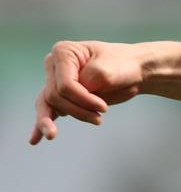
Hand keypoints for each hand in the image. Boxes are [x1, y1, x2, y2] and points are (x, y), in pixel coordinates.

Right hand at [30, 40, 153, 144]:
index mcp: (64, 52)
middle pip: (55, 96)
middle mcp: (55, 66)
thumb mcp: (106, 71)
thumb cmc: (122, 65)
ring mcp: (56, 81)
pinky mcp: (63, 96)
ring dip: (50, 122)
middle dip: (77, 110)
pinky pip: (47, 110)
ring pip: (47, 105)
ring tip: (51, 135)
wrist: (134, 70)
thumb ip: (85, 84)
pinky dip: (41, 125)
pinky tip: (35, 140)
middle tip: (100, 118)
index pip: (64, 85)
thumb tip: (62, 109)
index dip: (82, 99)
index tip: (103, 108)